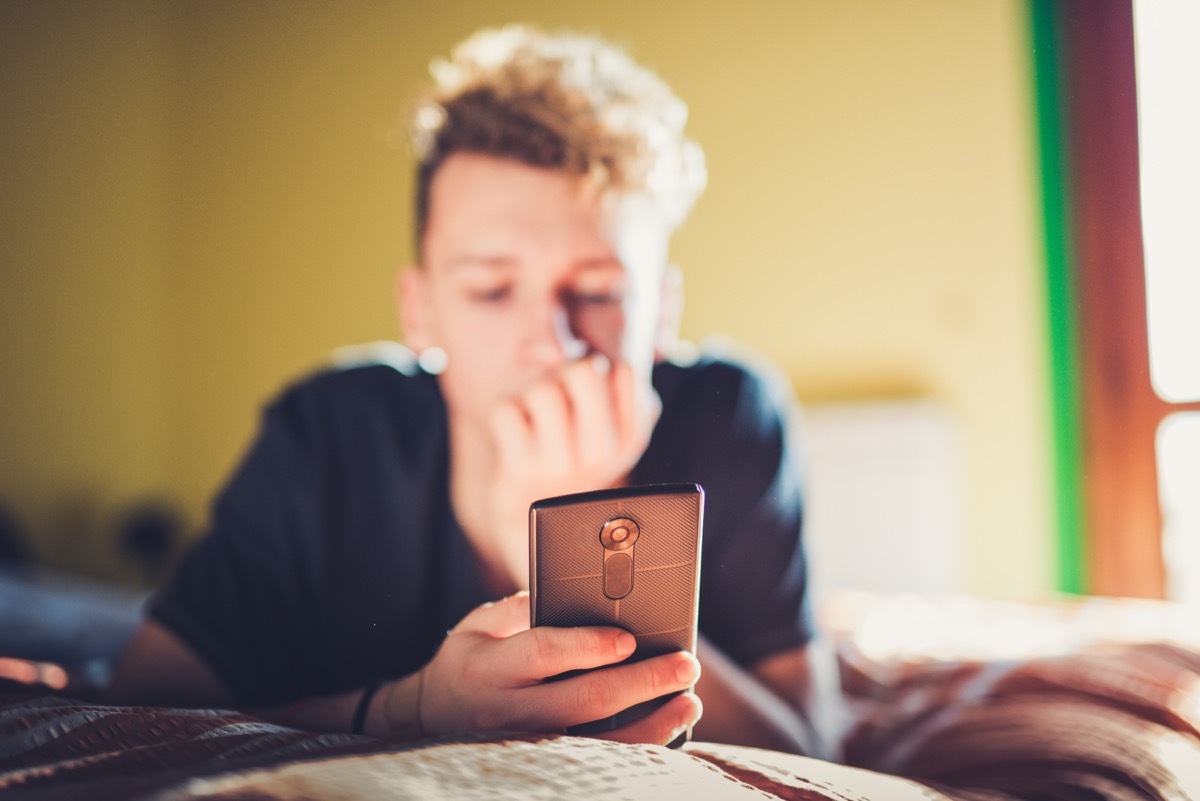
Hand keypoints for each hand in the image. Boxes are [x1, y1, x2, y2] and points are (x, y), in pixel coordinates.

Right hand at [396, 592, 700, 744]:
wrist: (433, 722)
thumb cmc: (470, 662)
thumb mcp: (478, 626)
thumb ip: (520, 607)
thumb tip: (572, 589)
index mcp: (490, 667)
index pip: (544, 654)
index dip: (589, 646)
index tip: (629, 638)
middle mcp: (509, 713)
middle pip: (584, 701)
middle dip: (642, 682)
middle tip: (684, 663)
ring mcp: (530, 747)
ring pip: (600, 742)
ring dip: (652, 722)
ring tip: (689, 698)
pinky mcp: (548, 766)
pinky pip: (602, 760)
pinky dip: (641, 744)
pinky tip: (670, 725)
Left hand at [451, 356, 660, 589]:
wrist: (540, 519)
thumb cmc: (572, 458)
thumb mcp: (607, 427)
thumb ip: (613, 385)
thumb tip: (581, 354)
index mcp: (630, 438)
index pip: (624, 371)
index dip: (598, 367)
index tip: (586, 391)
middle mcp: (601, 454)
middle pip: (583, 371)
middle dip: (563, 371)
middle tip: (557, 393)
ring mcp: (560, 465)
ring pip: (541, 390)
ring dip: (530, 391)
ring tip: (533, 414)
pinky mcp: (520, 470)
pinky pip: (505, 410)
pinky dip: (502, 410)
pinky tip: (514, 430)